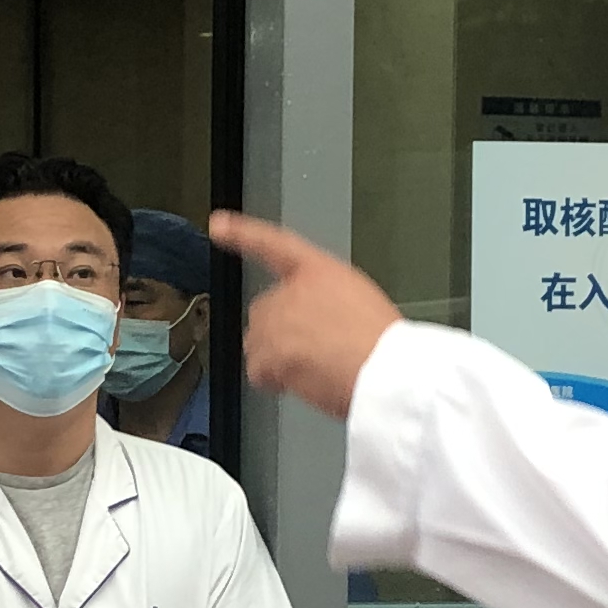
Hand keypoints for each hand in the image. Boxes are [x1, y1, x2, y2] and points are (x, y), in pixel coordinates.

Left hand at [210, 212, 402, 421]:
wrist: (388, 372)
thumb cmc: (385, 345)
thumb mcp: (360, 302)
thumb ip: (325, 302)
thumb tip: (312, 325)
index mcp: (320, 270)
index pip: (274, 244)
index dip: (242, 233)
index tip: (219, 225)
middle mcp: (292, 290)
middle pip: (263, 310)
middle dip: (278, 334)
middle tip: (313, 352)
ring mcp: (277, 320)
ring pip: (258, 344)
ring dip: (276, 359)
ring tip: (315, 369)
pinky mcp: (269, 352)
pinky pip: (258, 372)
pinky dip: (274, 381)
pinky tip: (303, 382)